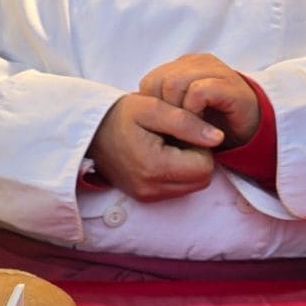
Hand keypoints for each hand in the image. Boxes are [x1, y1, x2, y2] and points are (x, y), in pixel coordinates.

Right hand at [88, 93, 223, 201]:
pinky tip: (160, 154)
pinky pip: (177, 189)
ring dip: (188, 165)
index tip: (182, 128)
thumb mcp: (153, 108)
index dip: (201, 144)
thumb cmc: (119, 114)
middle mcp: (152, 189)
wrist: (88, 131)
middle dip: (197, 157)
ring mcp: (147, 196)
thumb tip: (217, 137)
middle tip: (176, 136)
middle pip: (202, 179)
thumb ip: (188, 122)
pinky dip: (176, 172)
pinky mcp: (144, 197)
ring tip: (167, 144)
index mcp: (155, 168)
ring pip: (192, 186)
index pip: (205, 165)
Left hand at [138, 52, 259, 147]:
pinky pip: (198, 92)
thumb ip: (164, 104)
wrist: (252, 130)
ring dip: (177, 111)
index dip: (152, 106)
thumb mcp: (182, 111)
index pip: (150, 81)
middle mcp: (198, 63)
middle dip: (162, 109)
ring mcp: (215, 70)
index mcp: (184, 66)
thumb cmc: (213, 122)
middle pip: (159, 80)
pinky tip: (200, 125)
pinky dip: (194, 111)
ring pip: (175, 83)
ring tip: (187, 128)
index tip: (163, 126)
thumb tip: (137, 109)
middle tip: (174, 129)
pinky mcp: (229, 85)